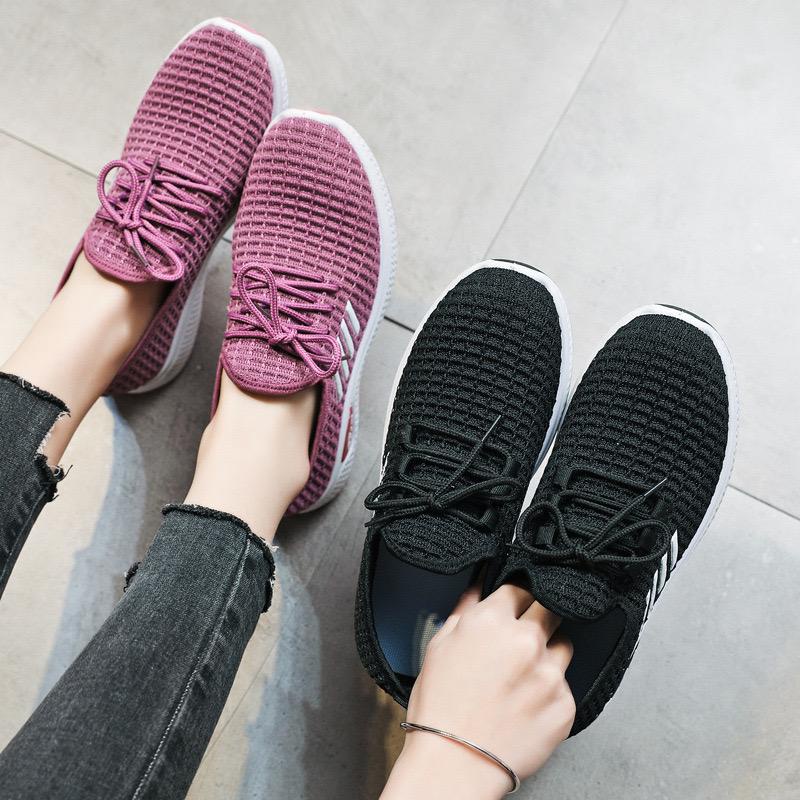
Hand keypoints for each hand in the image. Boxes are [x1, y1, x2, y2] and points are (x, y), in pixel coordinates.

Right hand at [381, 584, 574, 798]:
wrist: (455, 763)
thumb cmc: (440, 706)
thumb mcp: (439, 646)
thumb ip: (465, 609)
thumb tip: (479, 584)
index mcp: (492, 621)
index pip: (520, 587)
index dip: (516, 597)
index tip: (515, 607)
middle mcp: (526, 641)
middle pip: (550, 608)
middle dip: (539, 616)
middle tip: (525, 635)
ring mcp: (549, 673)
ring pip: (564, 645)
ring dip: (549, 652)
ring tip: (526, 675)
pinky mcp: (565, 704)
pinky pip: (565, 685)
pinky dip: (550, 690)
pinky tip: (528, 704)